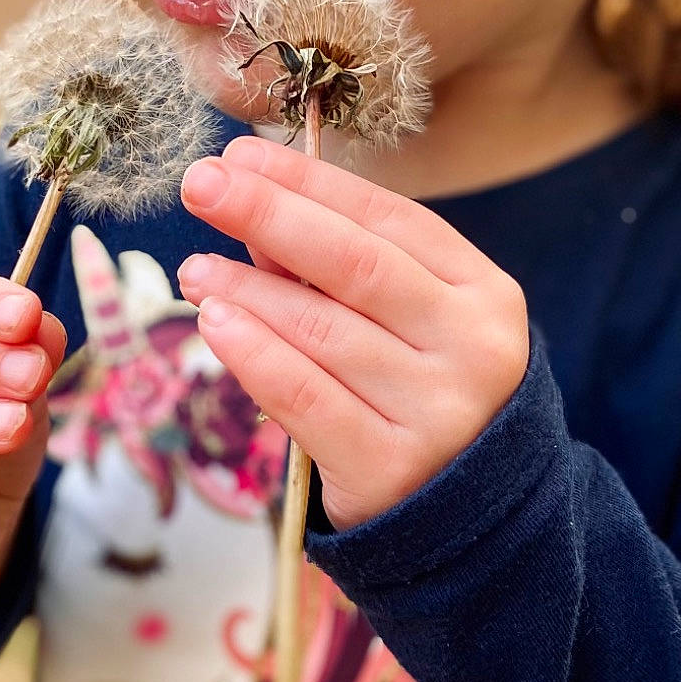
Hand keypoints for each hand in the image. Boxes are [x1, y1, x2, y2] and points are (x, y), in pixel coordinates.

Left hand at [178, 135, 528, 529]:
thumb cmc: (427, 401)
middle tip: (201, 183)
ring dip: (247, 288)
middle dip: (270, 213)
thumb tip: (256, 211)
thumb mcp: (414, 327)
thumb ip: (345, 273)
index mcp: (485, 295)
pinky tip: (215, 322)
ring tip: (195, 268)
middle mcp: (472, 348)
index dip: (311, 182)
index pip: (390, 219)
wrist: (474, 524)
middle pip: (356, 264)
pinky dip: (253, 353)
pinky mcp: (389, 468)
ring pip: (322, 330)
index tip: (241, 156)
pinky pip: (304, 397)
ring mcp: (435, 411)